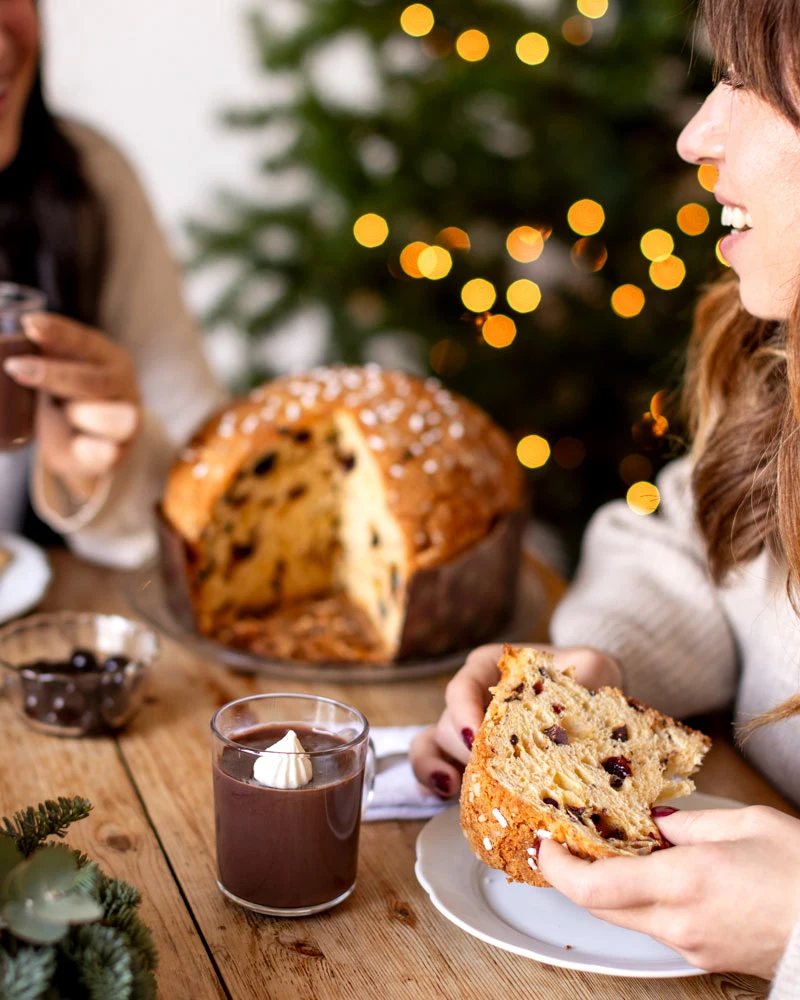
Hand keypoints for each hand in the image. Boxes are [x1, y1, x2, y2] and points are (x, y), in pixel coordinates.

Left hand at [3, 313, 140, 500]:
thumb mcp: (61, 372)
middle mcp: (123, 385)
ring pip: (110, 418)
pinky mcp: (119, 454)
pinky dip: (93, 449)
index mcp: (108, 358)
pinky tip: (83, 445)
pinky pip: (106, 452)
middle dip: (54, 374)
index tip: (29, 323)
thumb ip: (44, 358)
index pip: (84, 342)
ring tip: (66, 413)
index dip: (57, 332)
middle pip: (93, 381)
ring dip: (80, 415)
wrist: (99, 445)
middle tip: (15, 367)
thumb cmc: (71, 399)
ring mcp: (126, 422)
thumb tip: (3, 345)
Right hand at [409, 643, 621, 798]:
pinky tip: (445, 795)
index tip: (478, 736)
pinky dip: (430, 779)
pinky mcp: (463, 757)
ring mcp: (465, 728)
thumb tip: (583, 697)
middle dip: (466, 750)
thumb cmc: (585, 678)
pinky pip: (430, 764)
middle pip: (451, 721)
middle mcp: (473, 696)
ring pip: (438, 744)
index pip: (466, 685)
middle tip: (491, 773)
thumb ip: (588, 675)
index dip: (465, 710)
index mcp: (493, 668)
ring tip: (460, 791)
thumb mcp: (594, 667)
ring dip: (447, 768)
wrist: (588, 701)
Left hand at [537, 804, 799, 977]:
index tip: (542, 841)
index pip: (593, 887)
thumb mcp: (749, 824)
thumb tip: (652, 822)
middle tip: (563, 839)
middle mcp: (679, 922)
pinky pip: (654, 927)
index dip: (557, 866)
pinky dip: (636, 901)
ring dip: (604, 888)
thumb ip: (689, 823)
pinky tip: (646, 874)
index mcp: (685, 881)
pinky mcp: (706, 956)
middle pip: (599, 907)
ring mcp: (692, 946)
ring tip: (604, 849)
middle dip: (572, 874)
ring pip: (624, 918)